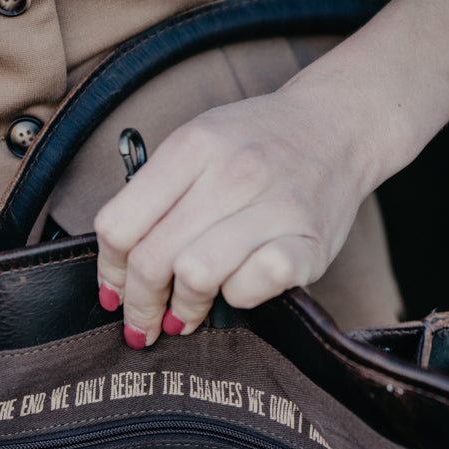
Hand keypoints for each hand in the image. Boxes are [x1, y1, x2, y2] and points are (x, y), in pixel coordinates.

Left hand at [94, 75, 378, 346]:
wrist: (339, 126)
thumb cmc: (258, 145)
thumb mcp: (198, 144)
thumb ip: (155, 196)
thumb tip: (118, 271)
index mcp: (193, 145)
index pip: (119, 226)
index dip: (110, 272)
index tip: (114, 295)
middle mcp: (233, 171)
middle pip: (152, 259)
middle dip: (140, 305)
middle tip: (144, 322)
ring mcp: (274, 206)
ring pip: (196, 275)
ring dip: (184, 307)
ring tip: (187, 313)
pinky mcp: (308, 243)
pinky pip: (253, 286)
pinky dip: (238, 297)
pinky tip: (237, 291)